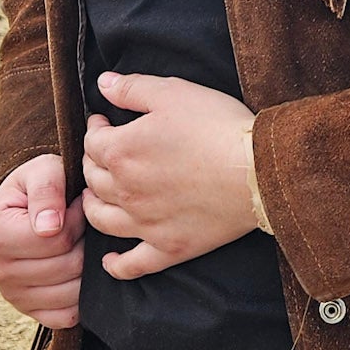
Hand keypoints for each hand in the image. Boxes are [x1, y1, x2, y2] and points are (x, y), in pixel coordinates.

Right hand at [0, 152, 84, 327]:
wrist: (29, 205)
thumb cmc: (39, 186)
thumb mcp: (43, 170)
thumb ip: (47, 190)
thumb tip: (48, 227)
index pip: (56, 239)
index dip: (77, 221)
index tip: (75, 206)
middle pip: (66, 267)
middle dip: (84, 243)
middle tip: (81, 226)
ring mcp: (11, 295)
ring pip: (71, 293)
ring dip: (86, 268)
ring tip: (78, 244)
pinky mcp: (29, 311)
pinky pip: (67, 315)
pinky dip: (80, 296)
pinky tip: (77, 271)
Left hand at [81, 71, 256, 280]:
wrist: (257, 170)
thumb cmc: (217, 126)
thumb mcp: (174, 92)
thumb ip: (133, 88)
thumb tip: (103, 83)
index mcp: (121, 151)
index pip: (92, 142)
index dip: (96, 129)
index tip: (105, 123)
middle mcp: (124, 191)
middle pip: (93, 179)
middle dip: (93, 162)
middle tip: (105, 153)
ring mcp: (145, 224)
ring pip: (101, 219)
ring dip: (92, 206)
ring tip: (97, 196)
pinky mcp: (168, 247)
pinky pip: (133, 264)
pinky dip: (117, 265)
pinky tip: (110, 261)